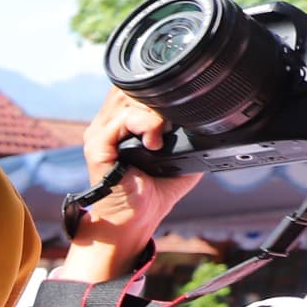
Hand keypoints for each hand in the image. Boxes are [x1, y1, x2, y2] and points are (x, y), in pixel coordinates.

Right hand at [60, 89, 202, 283]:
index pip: (132, 87)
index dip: (154, 87)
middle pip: (129, 88)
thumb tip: (210, 117)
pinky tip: (154, 143)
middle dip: (155, 97)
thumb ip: (187, 134)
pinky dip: (142, 126)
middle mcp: (107, 125)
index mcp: (121, 124)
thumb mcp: (180, 156)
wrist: (136, 220)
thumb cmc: (153, 192)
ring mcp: (100, 135)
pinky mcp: (97, 148)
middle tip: (171, 121)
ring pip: (126, 100)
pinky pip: (120, 122)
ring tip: (163, 134)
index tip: (177, 99)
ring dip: (152, 112)